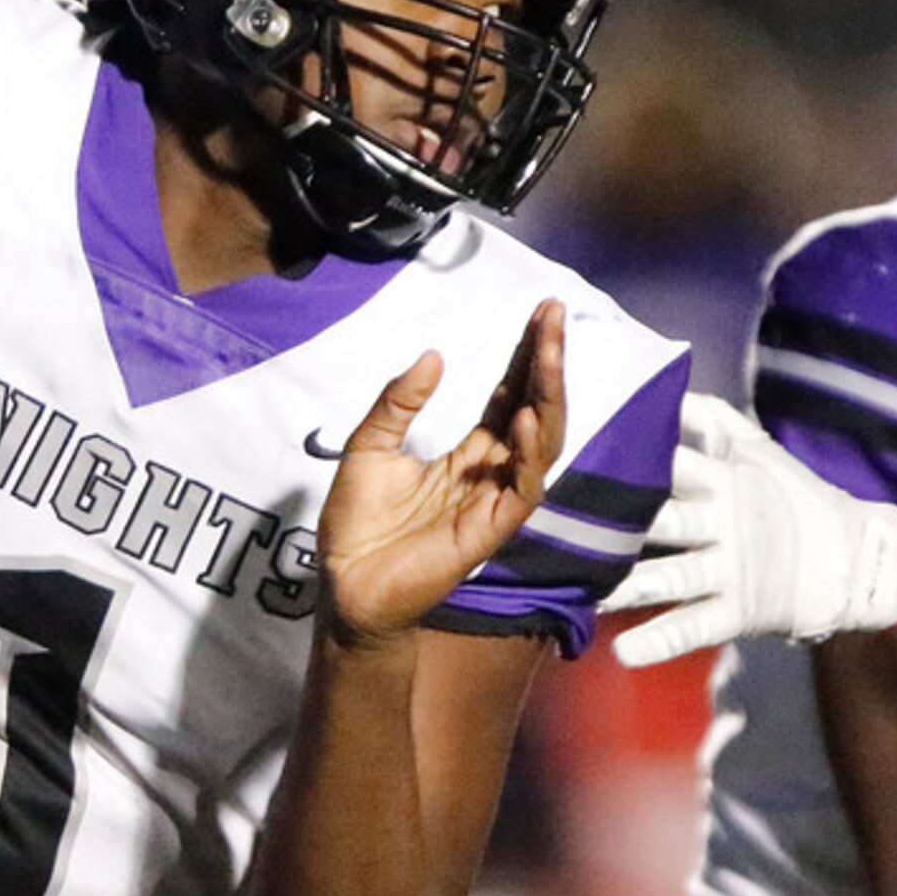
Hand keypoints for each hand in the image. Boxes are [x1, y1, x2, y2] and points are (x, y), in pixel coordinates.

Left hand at [317, 300, 564, 643]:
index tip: (540, 312)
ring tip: (548, 354)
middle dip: (546, 363)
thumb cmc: (356, 525)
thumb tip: (434, 356)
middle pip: (533, 410)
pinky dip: (528, 453)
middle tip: (552, 314)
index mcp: (467, 454)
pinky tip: (526, 417)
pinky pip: (522, 489)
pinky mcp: (488, 530)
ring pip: (540, 445)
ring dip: (548, 398)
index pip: (509, 396)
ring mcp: (493, 501)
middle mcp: (490, 473)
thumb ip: (398, 404)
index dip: (525, 356)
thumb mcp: (369, 446)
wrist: (343, 583)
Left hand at [606, 396, 896, 667]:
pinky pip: (694, 628)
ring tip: (584, 597)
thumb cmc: (794, 498)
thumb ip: (716, 420)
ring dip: (625, 589)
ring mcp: (731, 570)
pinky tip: (623, 653)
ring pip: (670, 577)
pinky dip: (660, 642)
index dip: (634, 458)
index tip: (583, 453)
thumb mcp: (760, 452)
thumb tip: (672, 382)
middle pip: (665, 521)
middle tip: (563, 526)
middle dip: (617, 524)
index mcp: (727, 480)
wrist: (855, 559)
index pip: (676, 464)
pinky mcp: (738, 612)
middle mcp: (725, 523)